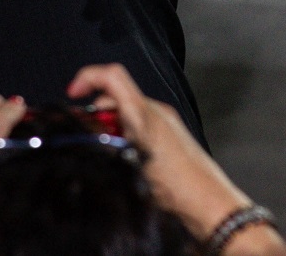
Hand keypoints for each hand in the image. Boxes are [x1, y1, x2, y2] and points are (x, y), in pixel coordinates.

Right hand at [67, 64, 283, 254]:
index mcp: (145, 114)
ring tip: (108, 155)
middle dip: (96, 114)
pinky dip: (125, 138)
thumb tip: (83, 135)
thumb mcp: (131, 166)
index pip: (111, 76)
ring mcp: (166, 125)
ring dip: (110, 128)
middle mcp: (157, 113)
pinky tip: (126, 163)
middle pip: (115, 97)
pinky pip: (140, 127)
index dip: (86, 79)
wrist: (214, 209)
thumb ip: (104, 144)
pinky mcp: (171, 139)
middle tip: (87, 137)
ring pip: (126, 114)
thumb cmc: (180, 190)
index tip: (72, 95)